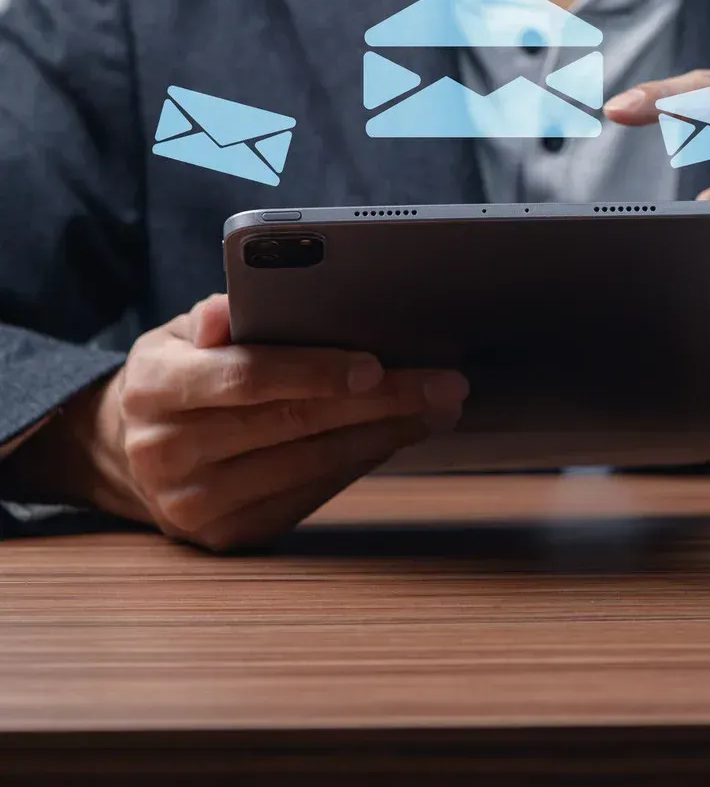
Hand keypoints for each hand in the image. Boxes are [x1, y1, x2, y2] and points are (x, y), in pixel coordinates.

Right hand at [5, 295, 468, 550]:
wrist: (131, 451)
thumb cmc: (183, 374)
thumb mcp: (182, 334)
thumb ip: (216, 317)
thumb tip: (233, 309)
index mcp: (155, 386)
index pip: (247, 377)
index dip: (315, 371)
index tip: (378, 366)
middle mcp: (166, 451)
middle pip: (293, 423)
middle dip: (380, 402)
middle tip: (443, 384)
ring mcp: (194, 503)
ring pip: (311, 464)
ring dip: (385, 435)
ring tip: (437, 407)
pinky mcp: (227, 534)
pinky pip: (310, 495)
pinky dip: (360, 462)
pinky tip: (396, 436)